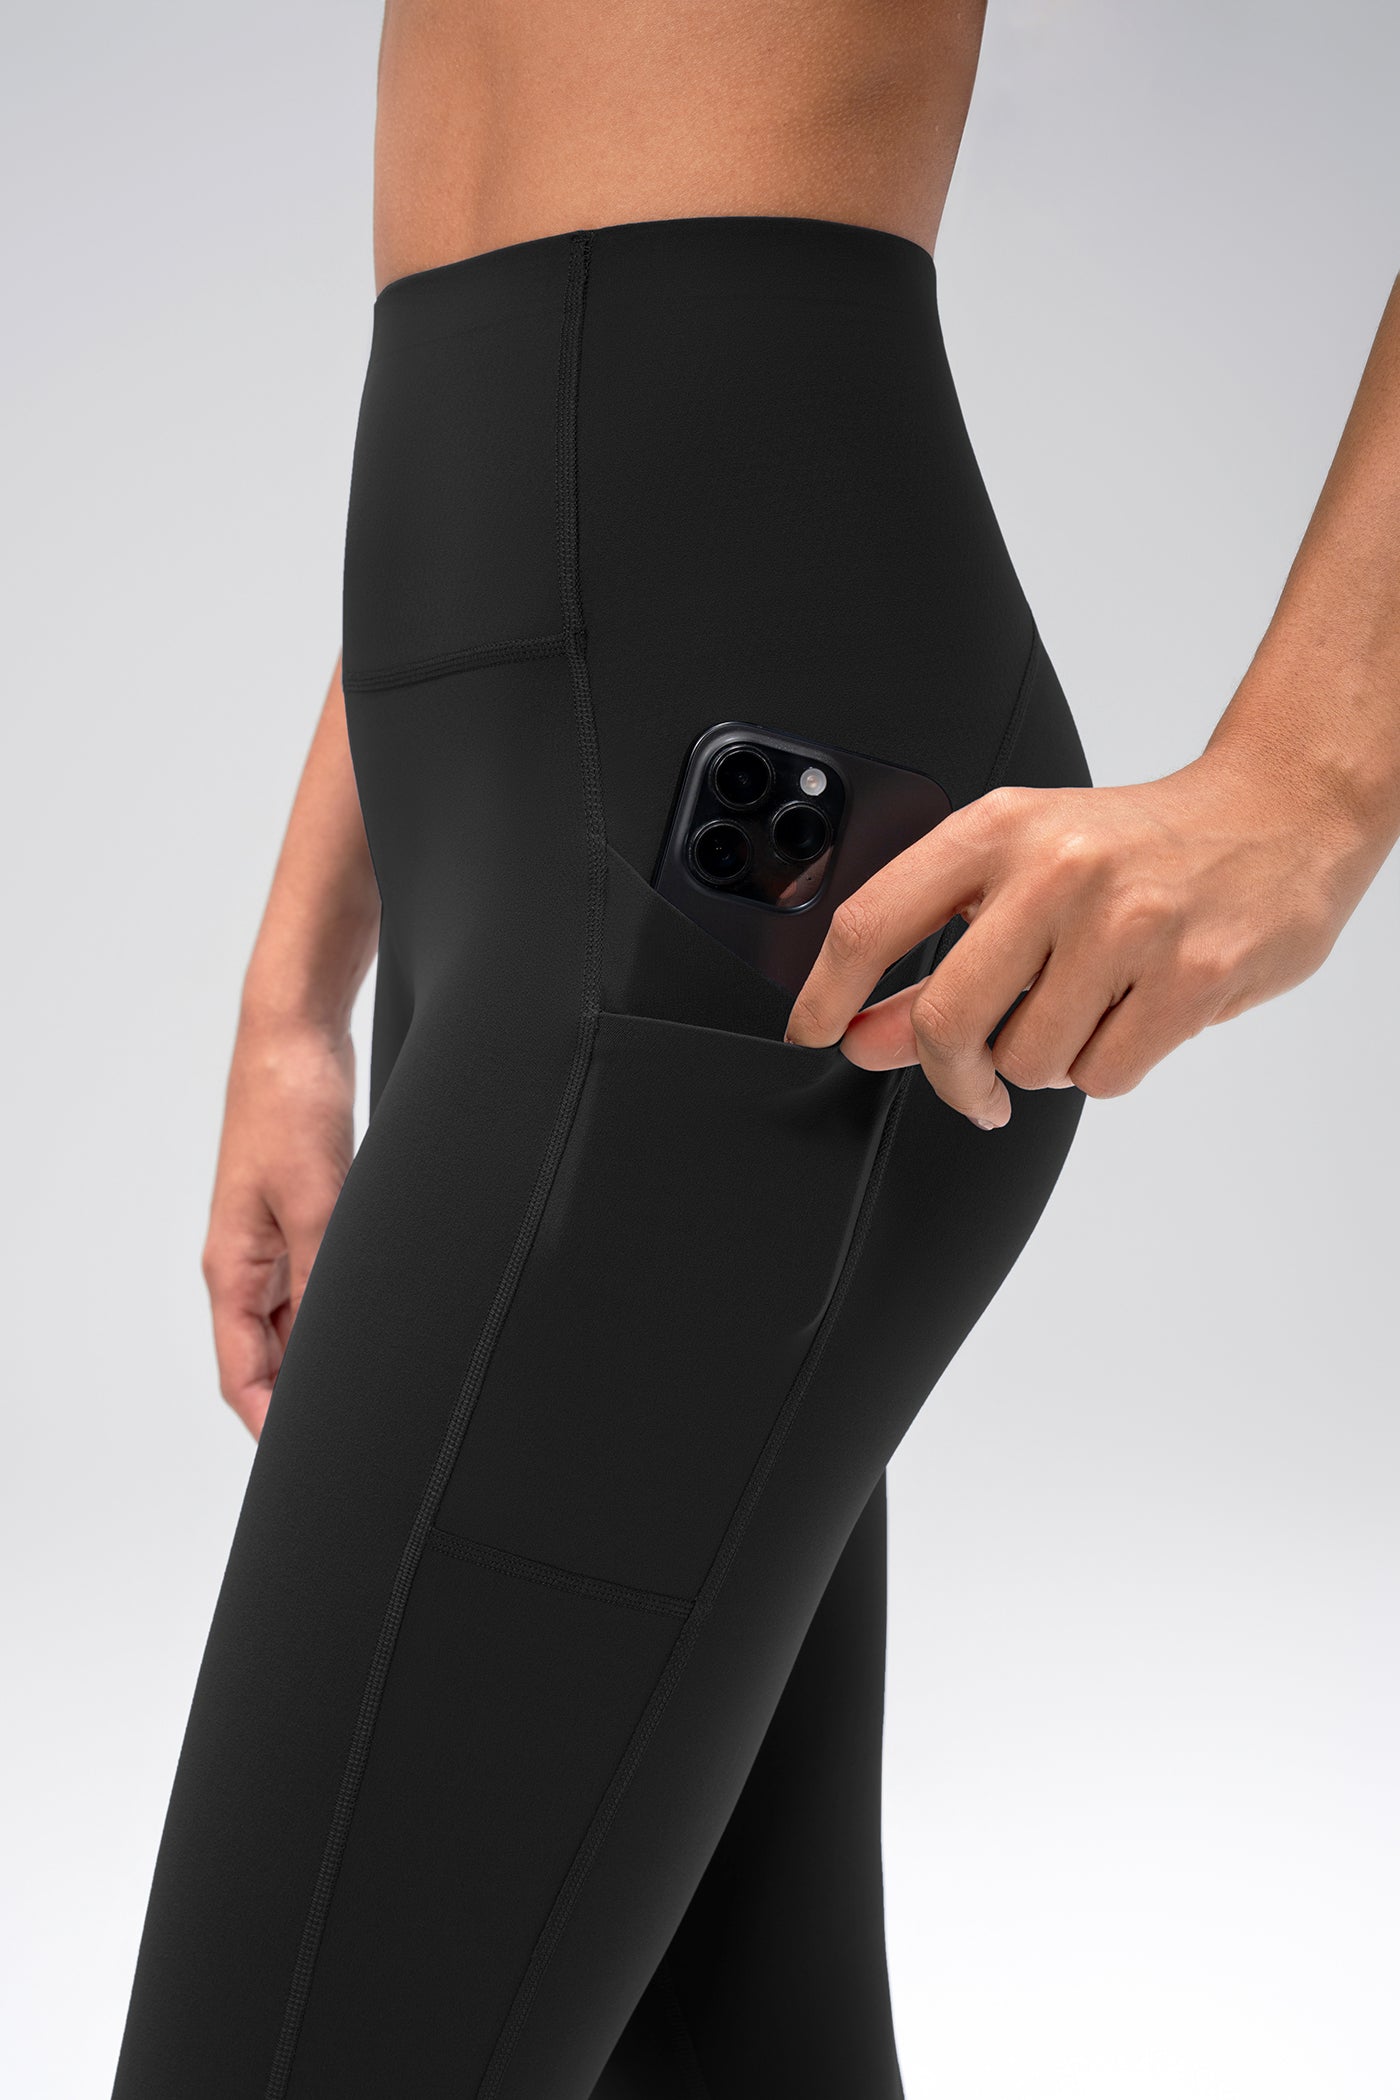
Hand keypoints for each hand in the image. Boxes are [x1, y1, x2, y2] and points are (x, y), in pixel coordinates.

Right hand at [201, 1010, 355, 1435]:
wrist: (296, 1034)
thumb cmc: (289, 1105)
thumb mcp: (318, 1199)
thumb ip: (328, 1275)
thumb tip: (344, 1348)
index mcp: (233, 1269)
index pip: (243, 1375)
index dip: (273, 1426)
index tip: (313, 1462)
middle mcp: (250, 1264)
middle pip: (273, 1357)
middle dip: (310, 1397)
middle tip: (367, 1429)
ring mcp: (278, 1240)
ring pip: (303, 1322)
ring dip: (334, 1350)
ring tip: (385, 1382)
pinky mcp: (308, 1214)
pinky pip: (324, 1282)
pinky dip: (348, 1306)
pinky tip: (387, 1317)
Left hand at [784, 748, 1361, 1127]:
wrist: (1282, 813)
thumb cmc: (1141, 844)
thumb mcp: (1024, 869)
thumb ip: (939, 955)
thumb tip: (864, 1035)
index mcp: (999, 829)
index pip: (873, 920)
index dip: (826, 991)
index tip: (814, 1032)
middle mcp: (1056, 870)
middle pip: (946, 1020)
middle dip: (950, 1074)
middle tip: (971, 1085)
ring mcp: (1126, 925)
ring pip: (1030, 1061)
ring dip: (1047, 1062)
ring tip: (1089, 1005)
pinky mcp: (1191, 978)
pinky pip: (1103, 1075)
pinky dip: (1107, 1066)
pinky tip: (1134, 1013)